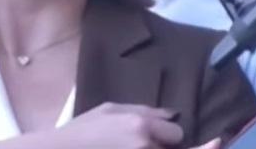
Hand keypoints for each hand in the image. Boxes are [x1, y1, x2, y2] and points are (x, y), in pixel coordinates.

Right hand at [37, 102, 183, 148]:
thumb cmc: (79, 131)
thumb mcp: (109, 110)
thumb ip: (144, 110)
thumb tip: (172, 114)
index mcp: (140, 125)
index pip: (176, 133)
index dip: (167, 135)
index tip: (157, 137)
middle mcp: (142, 145)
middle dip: (158, 147)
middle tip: (135, 145)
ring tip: (125, 148)